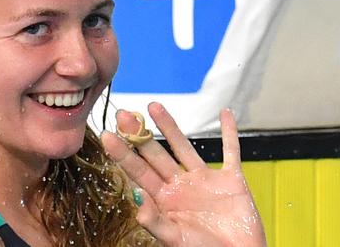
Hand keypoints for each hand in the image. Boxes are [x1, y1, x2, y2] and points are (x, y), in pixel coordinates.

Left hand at [101, 102, 265, 246]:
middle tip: (123, 114)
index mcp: (164, 200)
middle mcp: (180, 185)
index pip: (139, 172)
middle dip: (140, 134)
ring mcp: (205, 180)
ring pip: (184, 147)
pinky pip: (231, 152)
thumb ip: (156, 221)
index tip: (107, 135)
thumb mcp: (175, 239)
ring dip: (170, 127)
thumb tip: (135, 199)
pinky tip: (226, 114)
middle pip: (156, 155)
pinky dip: (230, 133)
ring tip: (154, 106)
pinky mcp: (231, 180)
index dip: (123, 154)